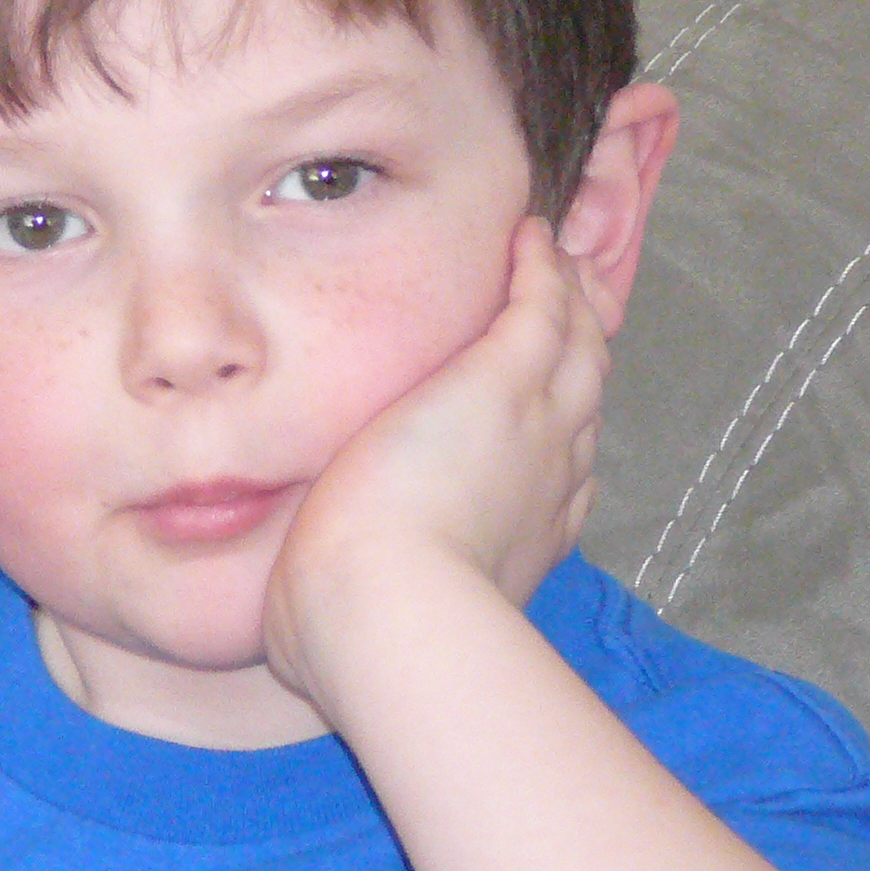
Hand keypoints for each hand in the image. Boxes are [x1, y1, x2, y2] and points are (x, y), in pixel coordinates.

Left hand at [263, 217, 608, 708]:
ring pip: (575, 345)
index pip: (556, 471)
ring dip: (569, 299)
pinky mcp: (506, 380)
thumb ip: (340, 605)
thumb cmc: (360, 633)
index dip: (553, 432)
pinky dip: (542, 268)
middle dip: (576, 352)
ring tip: (551, 260)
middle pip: (580, 397)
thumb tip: (288, 634)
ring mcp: (537, 426)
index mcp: (524, 537)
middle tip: (566, 310)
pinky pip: (542, 305)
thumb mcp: (360, 617)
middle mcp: (549, 479)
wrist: (388, 615)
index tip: (537, 411)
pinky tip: (528, 235)